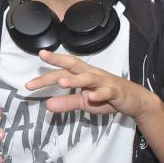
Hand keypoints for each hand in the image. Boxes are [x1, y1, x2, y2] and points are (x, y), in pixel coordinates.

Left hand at [31, 50, 157, 119]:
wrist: (134, 100)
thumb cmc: (107, 97)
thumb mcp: (84, 102)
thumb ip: (67, 103)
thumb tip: (47, 105)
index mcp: (83, 75)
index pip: (61, 71)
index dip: (46, 75)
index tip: (29, 80)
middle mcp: (92, 74)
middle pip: (73, 64)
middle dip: (57, 60)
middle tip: (42, 57)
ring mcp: (104, 81)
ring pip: (88, 77)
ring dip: (75, 79)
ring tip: (62, 81)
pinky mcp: (115, 91)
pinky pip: (106, 91)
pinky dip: (99, 94)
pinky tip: (91, 97)